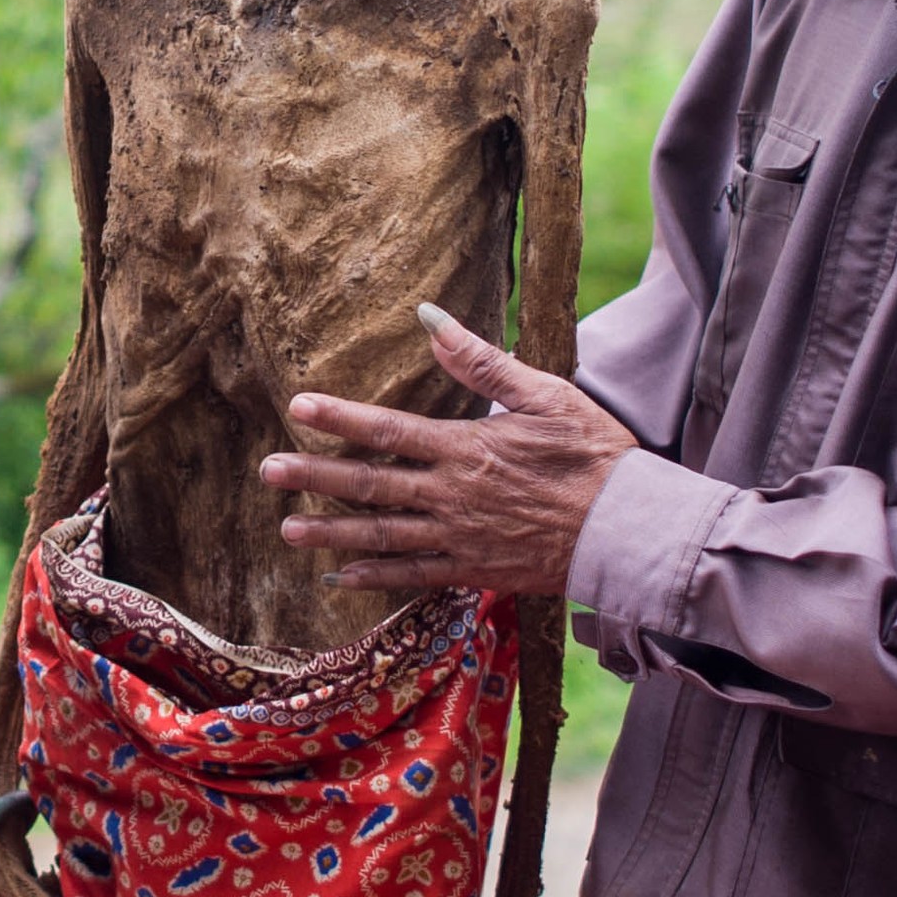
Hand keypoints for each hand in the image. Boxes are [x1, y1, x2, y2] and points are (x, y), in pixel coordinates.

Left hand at [258, 303, 633, 594]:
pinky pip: (414, 577)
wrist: (629, 531)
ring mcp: (458, 538)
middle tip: (267, 472)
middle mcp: (452, 496)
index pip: (388, 430)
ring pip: (381, 536)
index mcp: (466, 448)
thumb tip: (433, 318)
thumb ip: (484, 362)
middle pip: (370, 485)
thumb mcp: (546, 395)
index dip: (340, 418)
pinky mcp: (473, 571)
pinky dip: (374, 577)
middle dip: (315, 477)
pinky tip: (339, 578)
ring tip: (287, 529)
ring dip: (331, 533)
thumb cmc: (595, 456)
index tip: (299, 407)